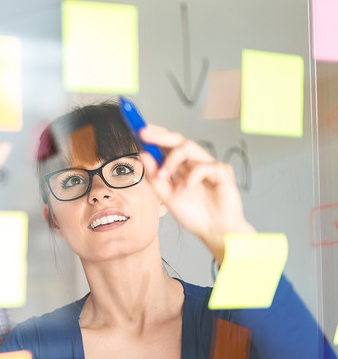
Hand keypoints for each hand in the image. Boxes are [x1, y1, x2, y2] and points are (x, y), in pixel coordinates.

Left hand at [140, 125, 254, 262]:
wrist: (214, 231)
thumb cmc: (193, 214)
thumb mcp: (167, 196)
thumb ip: (155, 177)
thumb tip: (142, 154)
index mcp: (179, 167)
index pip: (165, 145)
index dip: (153, 134)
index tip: (136, 127)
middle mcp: (192, 162)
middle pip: (177, 140)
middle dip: (159, 135)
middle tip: (143, 133)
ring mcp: (207, 165)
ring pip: (188, 147)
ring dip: (171, 160)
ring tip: (163, 176)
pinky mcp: (222, 172)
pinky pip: (203, 166)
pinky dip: (190, 179)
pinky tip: (185, 192)